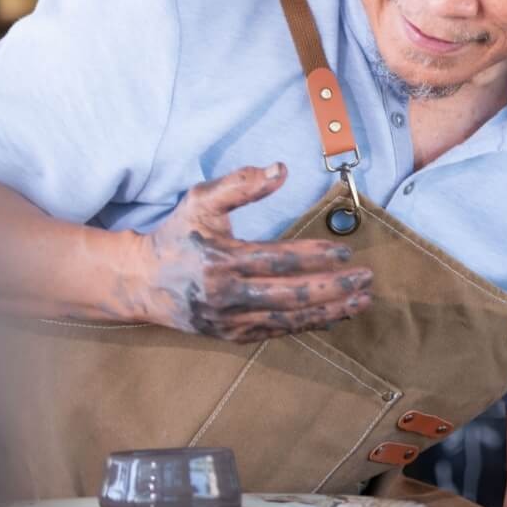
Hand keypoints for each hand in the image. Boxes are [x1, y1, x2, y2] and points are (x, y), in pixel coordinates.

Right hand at [124, 162, 372, 341]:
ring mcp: (230, 321)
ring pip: (289, 319)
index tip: (346, 252)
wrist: (140, 283)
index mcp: (222, 261)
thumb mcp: (200, 202)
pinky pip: (277, 331)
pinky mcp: (232, 336)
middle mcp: (228, 296)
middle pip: (291, 295)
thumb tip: (280, 170)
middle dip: (334, 288)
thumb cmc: (177, 237)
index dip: (315, 256)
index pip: (279, 260)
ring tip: (362, 300)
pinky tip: (335, 316)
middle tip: (367, 279)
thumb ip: (239, 185)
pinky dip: (308, 325)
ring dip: (330, 311)